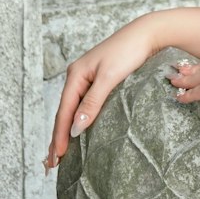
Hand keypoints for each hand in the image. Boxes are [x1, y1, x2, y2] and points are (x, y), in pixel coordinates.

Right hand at [46, 19, 157, 170]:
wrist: (149, 34)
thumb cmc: (129, 51)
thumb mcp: (109, 77)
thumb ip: (92, 103)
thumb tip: (75, 129)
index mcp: (76, 75)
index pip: (64, 112)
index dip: (59, 135)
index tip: (56, 157)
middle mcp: (78, 77)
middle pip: (65, 113)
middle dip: (57, 138)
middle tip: (50, 164)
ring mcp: (88, 79)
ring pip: (73, 110)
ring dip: (66, 132)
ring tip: (59, 154)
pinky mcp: (100, 81)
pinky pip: (84, 105)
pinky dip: (78, 121)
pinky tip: (77, 132)